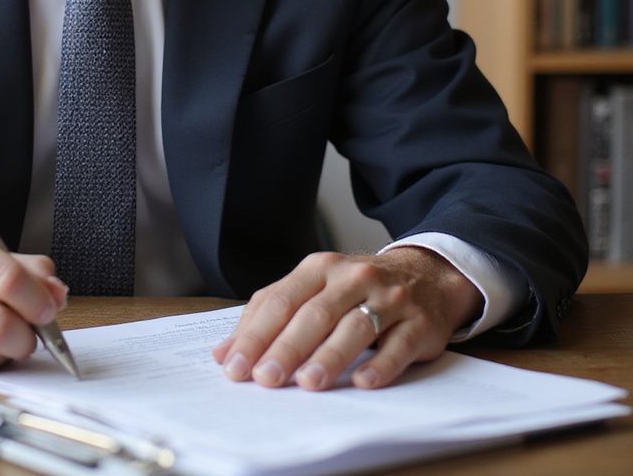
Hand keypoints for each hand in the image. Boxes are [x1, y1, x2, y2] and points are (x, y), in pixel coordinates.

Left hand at [212, 247, 481, 390]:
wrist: (427, 275)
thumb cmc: (357, 288)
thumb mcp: (314, 289)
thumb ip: (271, 315)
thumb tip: (225, 353)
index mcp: (319, 268)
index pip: (280, 300)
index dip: (255, 334)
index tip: (234, 365)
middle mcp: (352, 277)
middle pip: (314, 313)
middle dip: (286, 347)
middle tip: (265, 378)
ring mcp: (388, 298)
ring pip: (354, 326)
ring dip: (329, 356)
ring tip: (307, 383)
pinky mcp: (419, 323)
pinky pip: (399, 345)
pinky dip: (381, 364)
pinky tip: (364, 381)